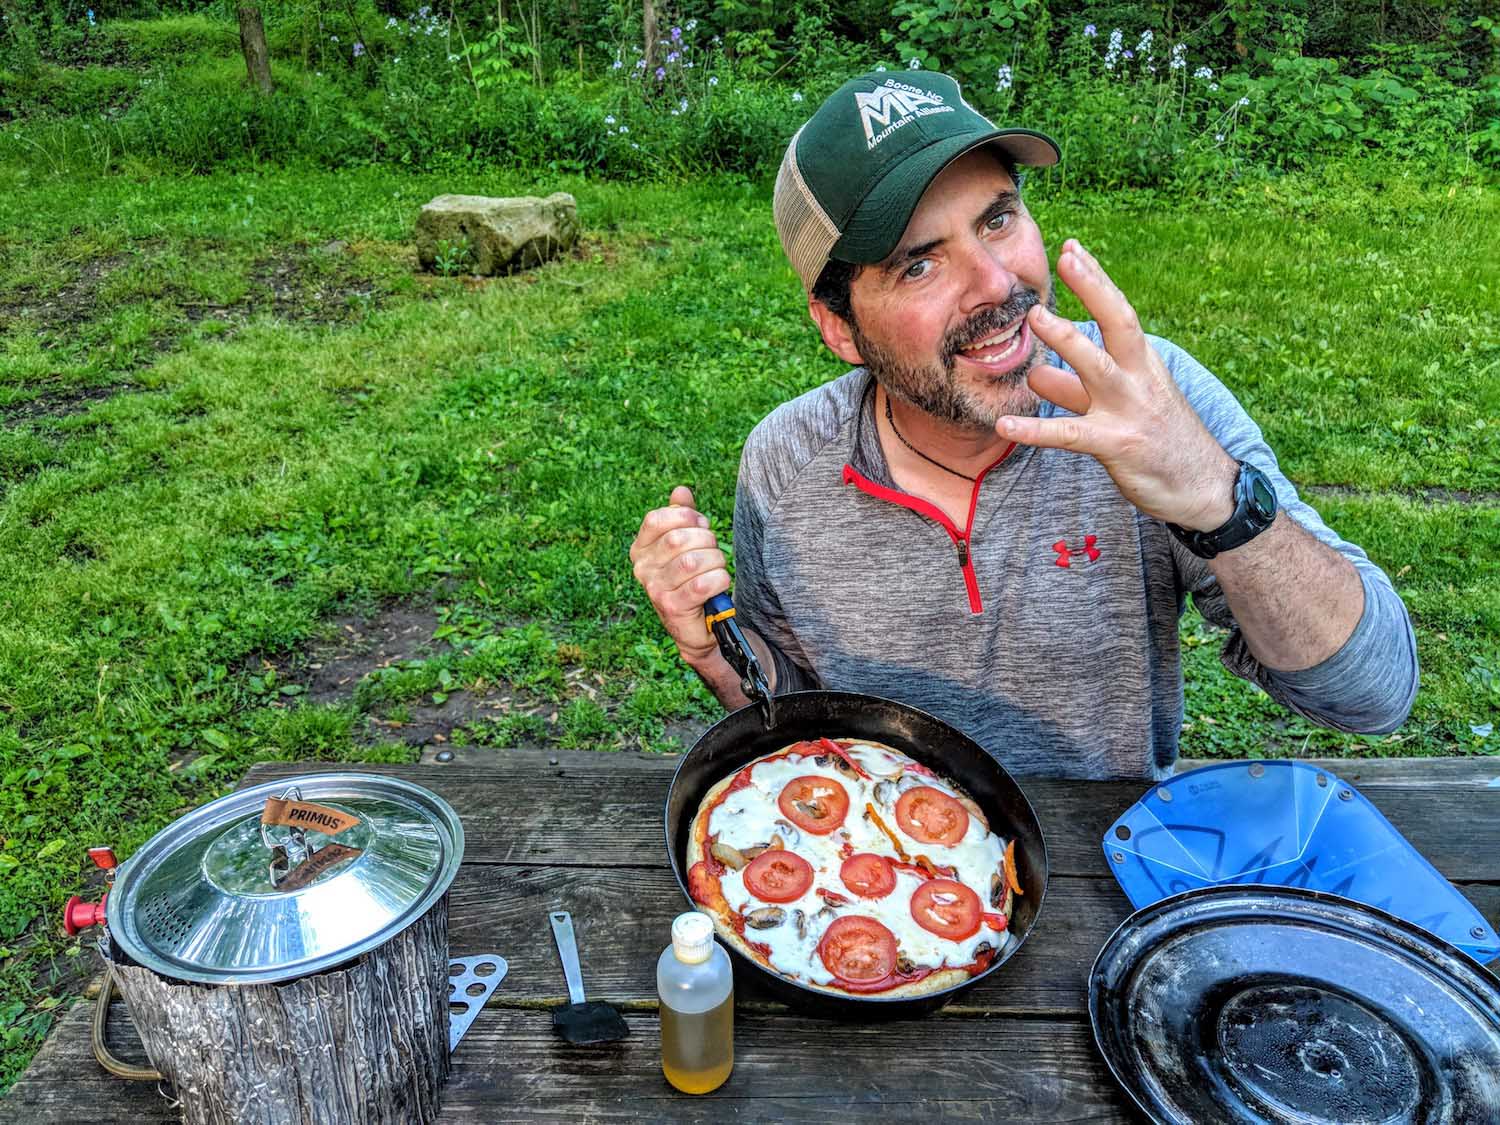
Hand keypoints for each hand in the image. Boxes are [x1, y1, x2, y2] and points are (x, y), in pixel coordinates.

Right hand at [629, 486, 730, 664]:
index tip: (700, 525)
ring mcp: (654, 589)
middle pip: (678, 539)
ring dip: (715, 562)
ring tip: (716, 569)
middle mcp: (642, 569)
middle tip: (713, 551)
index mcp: (641, 549)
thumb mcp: (687, 544)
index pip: (657, 519)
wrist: (698, 624)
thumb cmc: (692, 579)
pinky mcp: (672, 607)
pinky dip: (718, 580)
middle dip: (706, 540)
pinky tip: (718, 584)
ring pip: (693, 561)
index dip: (685, 516)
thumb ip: (683, 517)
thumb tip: (681, 491)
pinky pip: (702, 584)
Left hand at [998, 239, 1237, 530]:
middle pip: (1119, 323)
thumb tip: (1036, 373)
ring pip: (1097, 367)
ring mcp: (1129, 411)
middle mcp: (1139, 379)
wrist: (1205, 489)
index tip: (1073, 248)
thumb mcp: (1119, 407)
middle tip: (1066, 258)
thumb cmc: (1160, 443)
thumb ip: (1075, 389)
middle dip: (1094, 287)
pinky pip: (1070, 434)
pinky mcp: (1117, 445)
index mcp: (1143, 365)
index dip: (1097, 280)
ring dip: (1067, 340)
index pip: (1120, 313)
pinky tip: (1005, 426)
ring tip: (1034, 317)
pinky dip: (1036, 430)